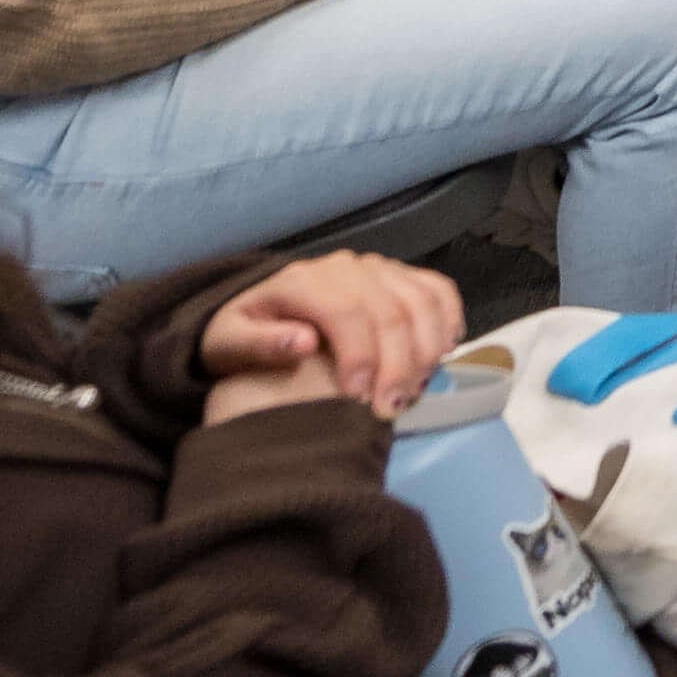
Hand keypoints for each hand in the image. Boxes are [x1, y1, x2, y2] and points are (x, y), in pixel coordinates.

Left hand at [194, 252, 464, 426]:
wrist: (261, 314)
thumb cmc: (245, 337)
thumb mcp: (227, 345)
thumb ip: (257, 344)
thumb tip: (303, 342)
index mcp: (303, 281)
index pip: (348, 311)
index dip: (361, 356)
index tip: (358, 401)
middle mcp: (347, 267)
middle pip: (392, 311)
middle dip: (398, 365)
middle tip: (391, 409)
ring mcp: (380, 268)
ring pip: (422, 303)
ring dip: (427, 351)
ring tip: (414, 392)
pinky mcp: (402, 276)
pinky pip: (439, 290)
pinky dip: (449, 321)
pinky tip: (443, 354)